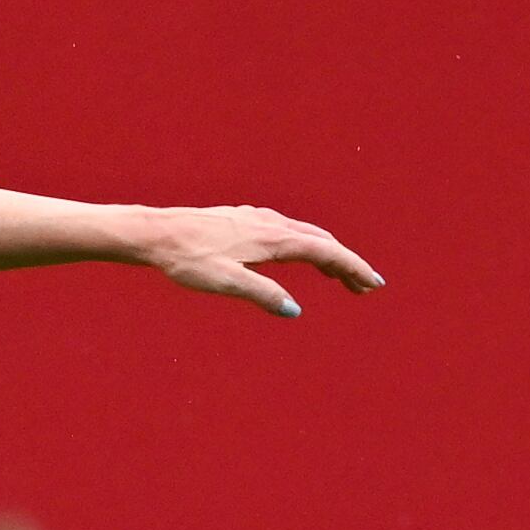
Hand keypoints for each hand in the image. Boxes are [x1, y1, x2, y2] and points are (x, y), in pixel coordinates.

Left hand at [138, 206, 380, 317]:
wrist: (156, 233)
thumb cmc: (187, 258)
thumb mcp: (225, 281)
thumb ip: (262, 294)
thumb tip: (294, 310)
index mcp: (274, 239)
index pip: (326, 253)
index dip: (353, 268)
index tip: (373, 284)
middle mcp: (272, 223)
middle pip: (321, 243)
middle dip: (346, 264)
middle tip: (363, 288)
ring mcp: (259, 218)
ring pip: (305, 235)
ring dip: (326, 255)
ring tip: (338, 277)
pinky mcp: (245, 219)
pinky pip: (287, 231)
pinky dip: (304, 246)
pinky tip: (296, 257)